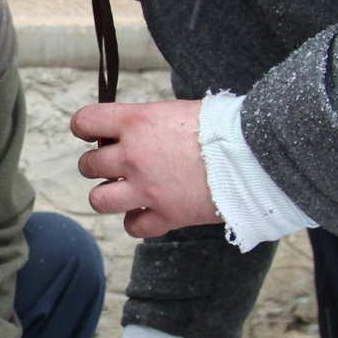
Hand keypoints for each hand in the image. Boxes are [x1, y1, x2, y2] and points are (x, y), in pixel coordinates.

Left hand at [71, 100, 219, 238]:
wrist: (253, 155)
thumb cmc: (222, 126)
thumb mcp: (178, 110)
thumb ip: (148, 122)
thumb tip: (135, 128)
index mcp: (136, 122)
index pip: (85, 122)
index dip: (84, 128)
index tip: (91, 133)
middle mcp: (134, 156)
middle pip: (88, 165)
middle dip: (97, 165)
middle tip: (116, 164)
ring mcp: (147, 189)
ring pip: (98, 200)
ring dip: (109, 195)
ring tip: (127, 190)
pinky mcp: (166, 216)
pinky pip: (132, 226)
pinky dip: (137, 222)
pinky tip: (150, 211)